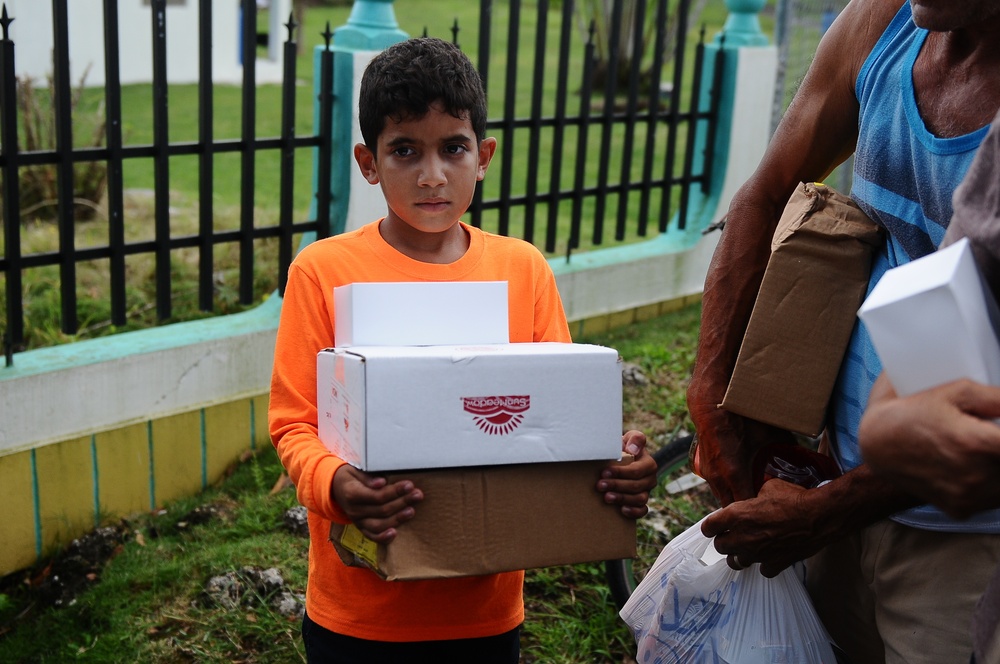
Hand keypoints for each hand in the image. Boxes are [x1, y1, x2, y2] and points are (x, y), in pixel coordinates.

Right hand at [332, 465, 423, 542]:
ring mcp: (357, 521)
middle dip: (402, 502)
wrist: (334, 487)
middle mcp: (354, 510)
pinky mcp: (360, 527)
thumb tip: (381, 482)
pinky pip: (371, 536)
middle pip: (382, 510)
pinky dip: (383, 538)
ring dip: (397, 519)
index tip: (409, 485)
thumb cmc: (349, 475)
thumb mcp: (355, 469)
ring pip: (378, 525)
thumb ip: (368, 476)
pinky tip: (395, 533)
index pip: (377, 496)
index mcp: (352, 493)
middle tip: (418, 495)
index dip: (395, 492)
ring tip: (412, 511)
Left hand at [597, 430, 657, 518]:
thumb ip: (634, 438)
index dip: (621, 472)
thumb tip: (633, 449)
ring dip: (622, 499)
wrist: (617, 460)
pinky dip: (634, 512)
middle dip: (617, 485)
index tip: (604, 472)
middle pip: (636, 485)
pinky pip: (643, 510)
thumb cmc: (622, 448)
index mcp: (648, 463)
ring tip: (606, 497)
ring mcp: (647, 491)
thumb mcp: (628, 439)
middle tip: (599, 485)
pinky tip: (622, 510)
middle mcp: (650, 478)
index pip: (637, 470)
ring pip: (639, 499)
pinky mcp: (641, 503)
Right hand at [687, 404, 793, 504]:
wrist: (710, 406)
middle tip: (765, 511)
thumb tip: (802, 454)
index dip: (760, 513)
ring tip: (753, 503)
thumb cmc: (738, 417)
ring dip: (736, 503)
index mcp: (735, 472)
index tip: (773, 512)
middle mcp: (719, 478)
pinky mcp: (705, 471)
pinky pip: (717, 490)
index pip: (747, 506)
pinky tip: (739, 489)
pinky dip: (728, 493)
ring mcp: (710, 475)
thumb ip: (785, 445)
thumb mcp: (767, 433)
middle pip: (734, 509)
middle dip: (748, 513)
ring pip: (724, 500)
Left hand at [700, 478, 838, 576]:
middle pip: (720, 547)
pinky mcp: (774, 564)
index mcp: (736, 516)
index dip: (711, 526)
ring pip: (736, 562)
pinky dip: (765, 563)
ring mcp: (757, 554)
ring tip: (748, 546)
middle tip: (733, 534)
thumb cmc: (794, 498)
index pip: (708, 527)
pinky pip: (762, 569)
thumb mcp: (768, 487)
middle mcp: (742, 537)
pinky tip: (770, 554)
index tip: (715, 525)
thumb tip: (754, 498)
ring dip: (740, 554)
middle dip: (724, 540)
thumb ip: (754, 496)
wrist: (819, 516)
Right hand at [860, 375, 999, 518]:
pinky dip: (988, 484)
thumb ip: (993, 397)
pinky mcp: (960, 508)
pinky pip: (991, 498)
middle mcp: (975, 475)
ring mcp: (968, 496)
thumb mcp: (951, 390)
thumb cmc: (909, 412)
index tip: (996, 429)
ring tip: (977, 450)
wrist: (875, 444)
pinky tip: (972, 468)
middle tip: (985, 433)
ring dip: (997, 465)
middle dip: (998, 446)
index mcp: (975, 443)